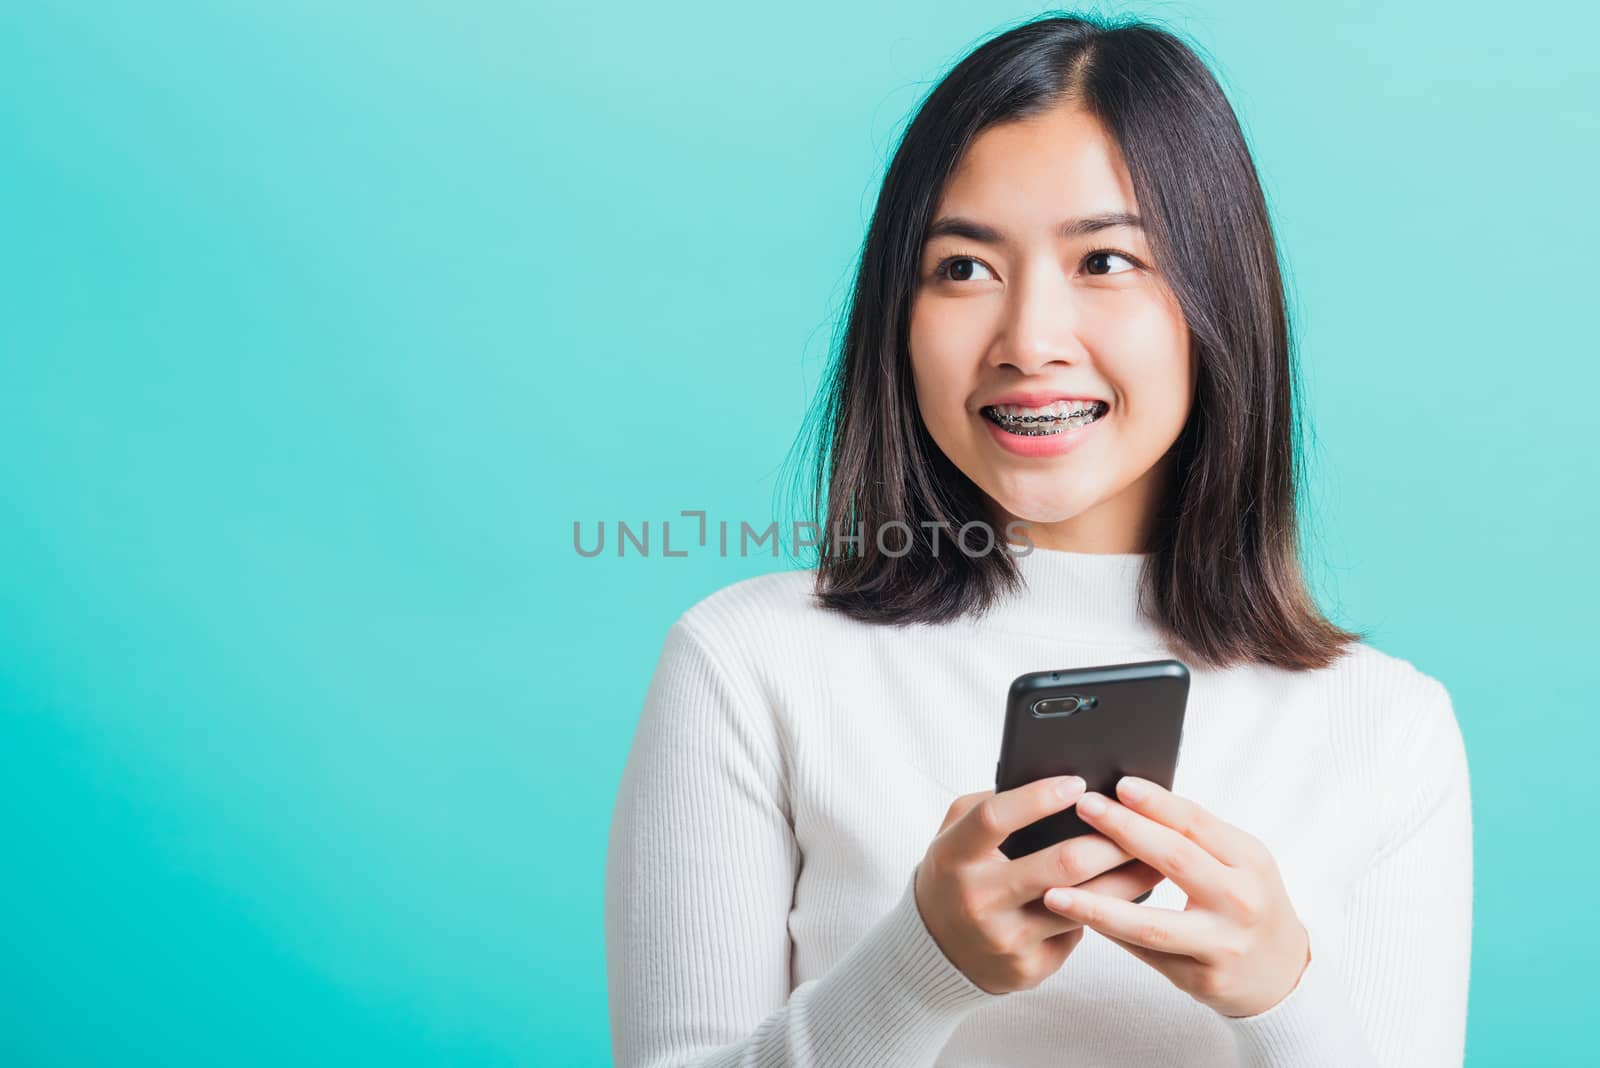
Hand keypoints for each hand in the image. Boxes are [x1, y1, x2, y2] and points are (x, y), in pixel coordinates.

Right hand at [915, 775, 1165, 994]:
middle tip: (1143, 822)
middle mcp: (977, 900)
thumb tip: (1058, 786)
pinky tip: (1126, 901)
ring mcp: (1004, 938)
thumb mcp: (955, 834)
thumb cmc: (957, 874)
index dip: (1038, 798)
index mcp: (954, 857)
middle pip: (1060, 864)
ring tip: (1156, 859)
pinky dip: (1103, 914)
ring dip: (1127, 880)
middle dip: (1111, 840)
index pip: (995, 819)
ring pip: (1084, 905)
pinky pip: (1078, 934)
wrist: (937, 950)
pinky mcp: (1027, 968)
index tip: (1078, 783)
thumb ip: (993, 804)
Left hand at [1041, 776, 1310, 1017]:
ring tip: (1054, 891)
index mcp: (1249, 860)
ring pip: (1151, 924)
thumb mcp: (1239, 862)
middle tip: (1084, 808)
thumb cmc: (1247, 903)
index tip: (1118, 783)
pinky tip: (1076, 918)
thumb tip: (1127, 797)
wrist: (1283, 976)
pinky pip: (1146, 953)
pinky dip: (1109, 934)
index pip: (1196, 822)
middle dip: (1124, 830)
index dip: (1156, 801)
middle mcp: (1241, 901)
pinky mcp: (1203, 980)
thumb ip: (1194, 836)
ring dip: (1098, 905)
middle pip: (1174, 859)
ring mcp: (1223, 945)